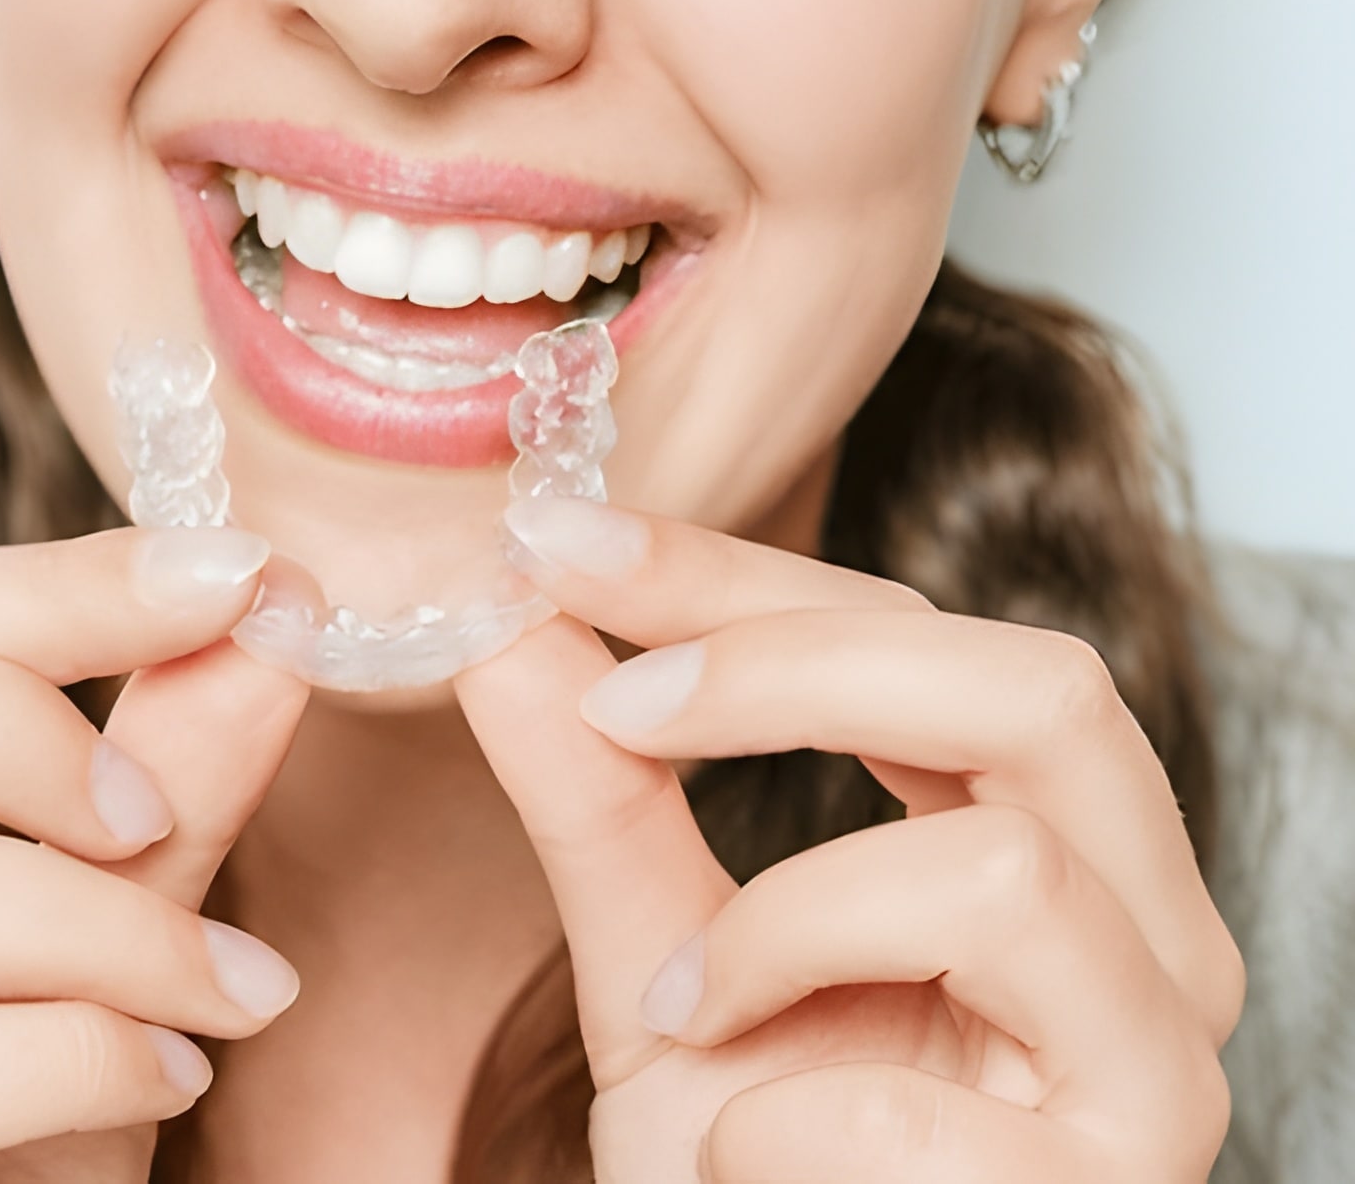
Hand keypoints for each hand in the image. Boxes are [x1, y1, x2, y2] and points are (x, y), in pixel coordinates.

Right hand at [0, 527, 308, 1183]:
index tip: (233, 575)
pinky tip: (172, 1076)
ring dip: (109, 927)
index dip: (46, 587)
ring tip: (230, 989)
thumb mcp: (83, 939)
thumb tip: (274, 617)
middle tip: (158, 812)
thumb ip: (159, 779)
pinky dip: (91, 1051)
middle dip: (17, 718)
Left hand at [457, 497, 1242, 1181]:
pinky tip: (753, 1152)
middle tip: (617, 703)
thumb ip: (598, 804)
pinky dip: (790, 1119)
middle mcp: (1141, 931)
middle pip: (1038, 690)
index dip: (735, 578)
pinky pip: (938, 1104)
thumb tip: (509, 627)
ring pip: (1007, 876)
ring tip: (690, 1009)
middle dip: (794, 666)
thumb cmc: (750, 1159)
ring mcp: (1155, 1063)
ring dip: (784, 929)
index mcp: (1048, 842)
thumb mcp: (656, 964)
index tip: (565, 542)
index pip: (921, 641)